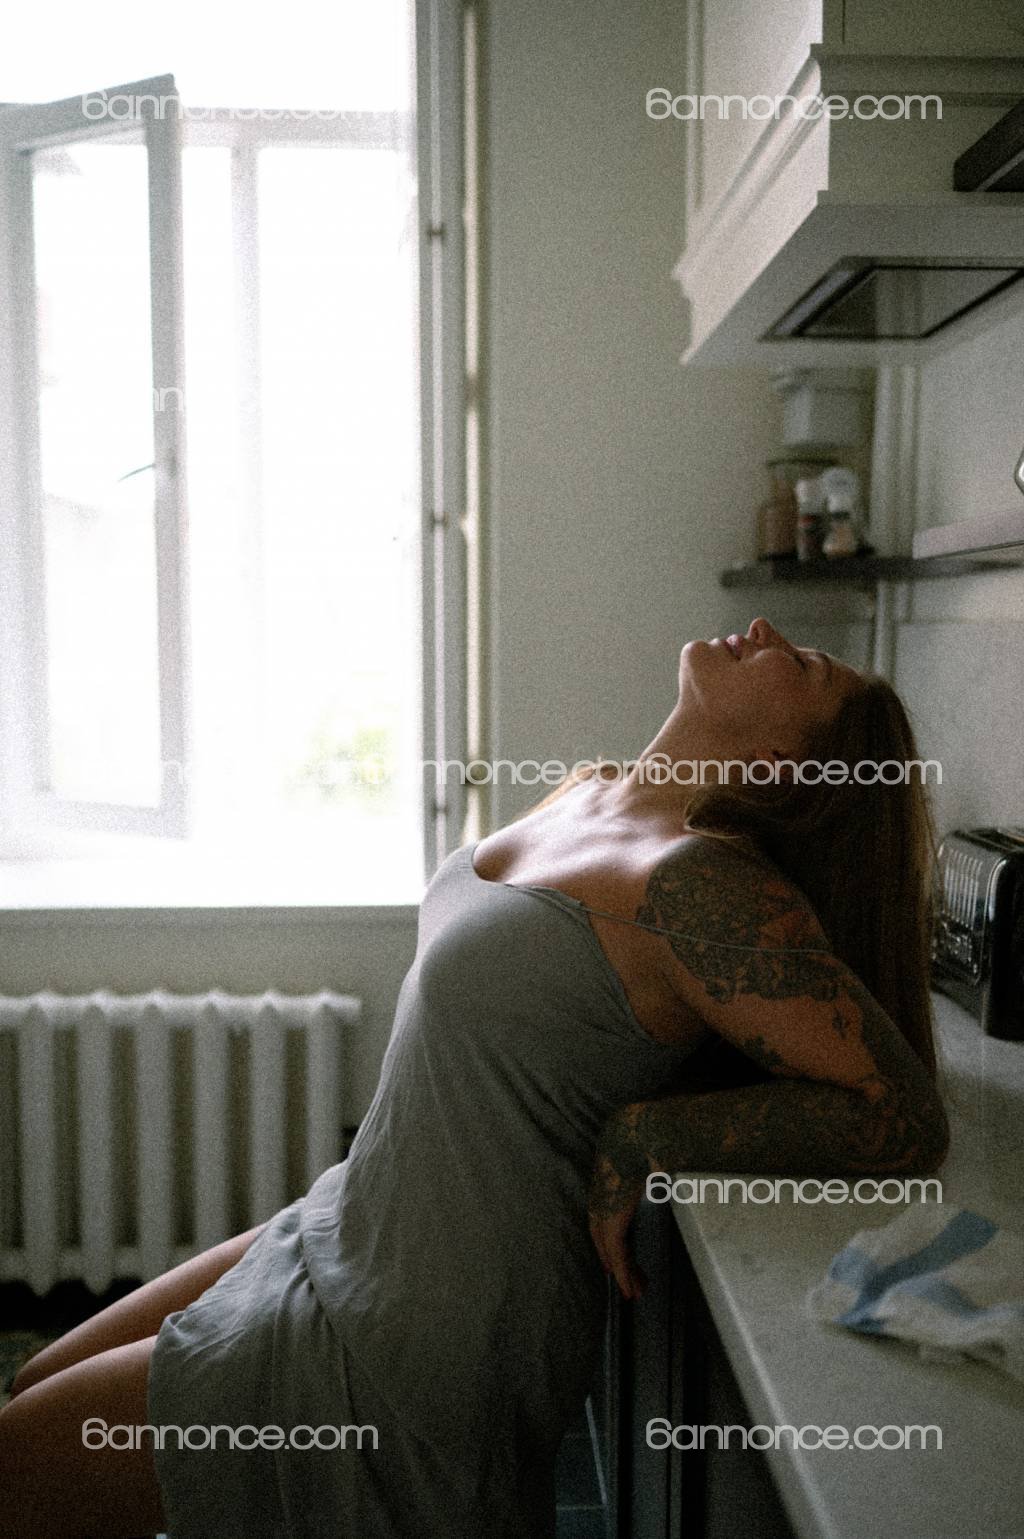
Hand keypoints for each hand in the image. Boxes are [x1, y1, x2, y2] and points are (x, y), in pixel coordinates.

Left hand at [587, 1104, 649, 1301]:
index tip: (624, 1253)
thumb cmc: (658, 1132)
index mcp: (612, 1172)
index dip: (615, 1235)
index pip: (610, 1211)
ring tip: (635, 1292)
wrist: (643, 1130)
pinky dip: (622, 1271)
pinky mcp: (611, 1216)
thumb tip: (690, 1162)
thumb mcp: (659, 1148)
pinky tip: (629, 1288)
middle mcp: (603, 1189)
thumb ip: (668, 1158)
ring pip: (610, 1246)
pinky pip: (616, 1250)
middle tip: (633, 1279)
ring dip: (623, 1271)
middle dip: (619, 1257)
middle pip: (606, 1233)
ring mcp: (603, 1202)